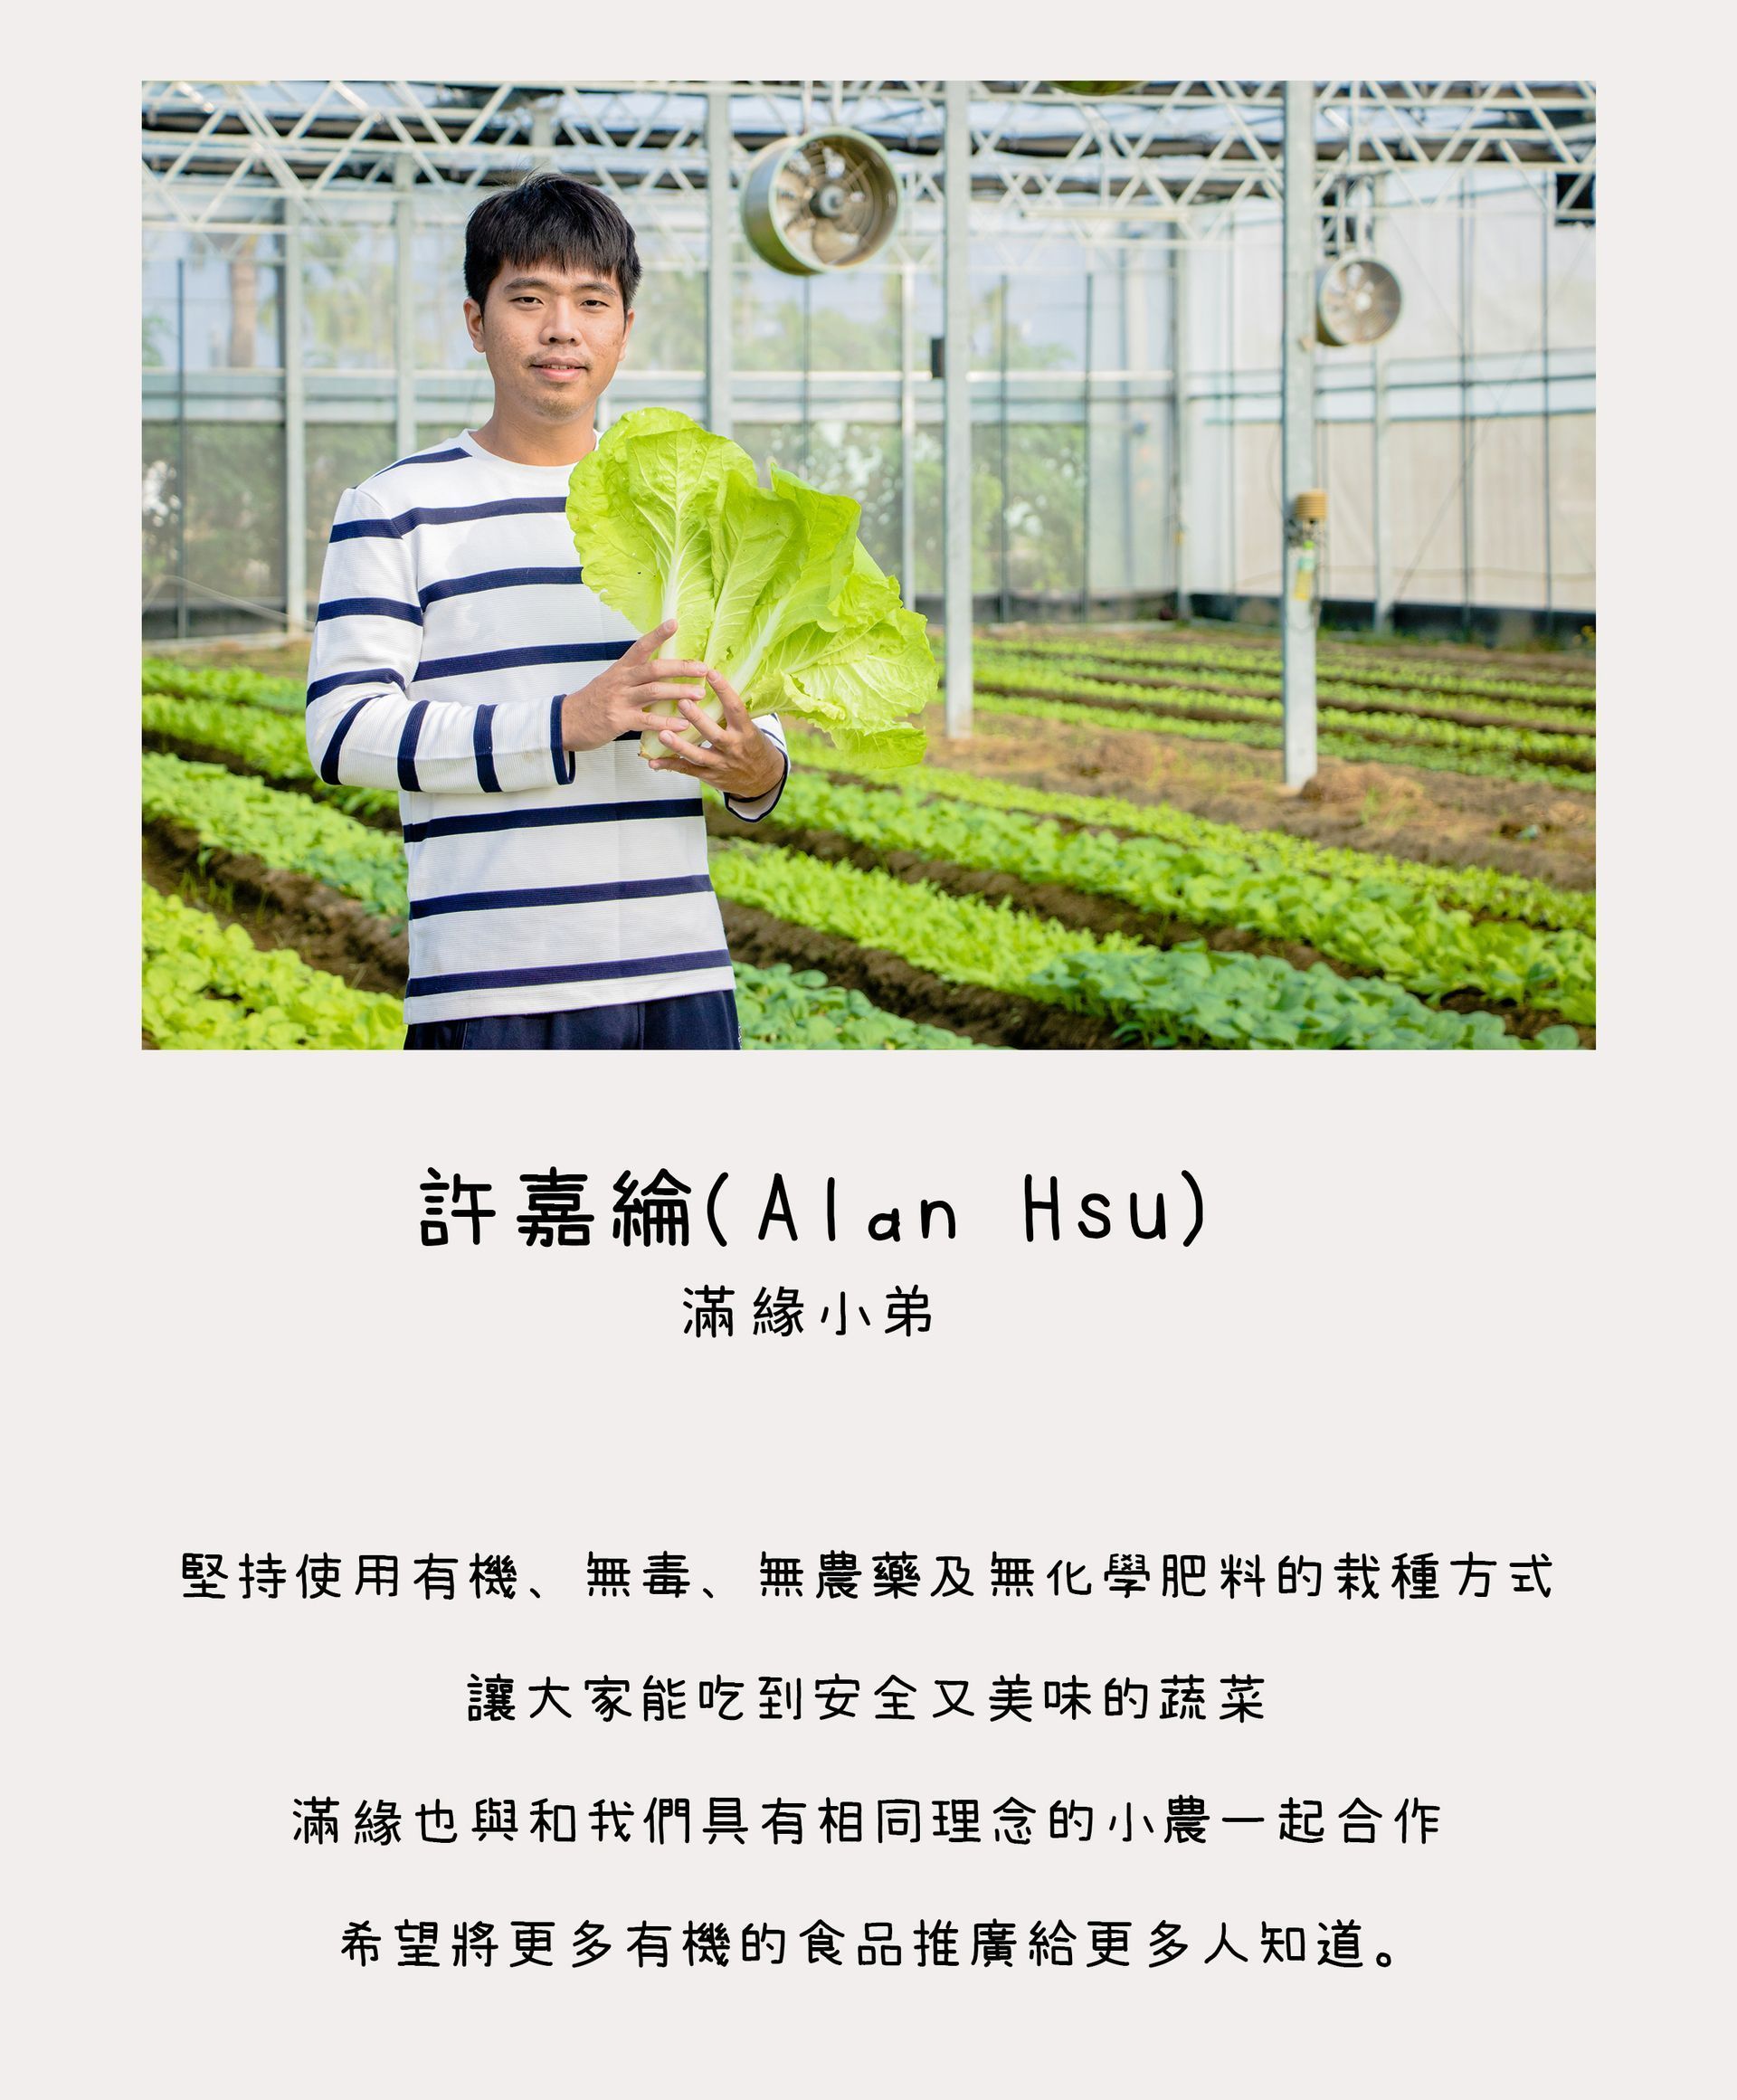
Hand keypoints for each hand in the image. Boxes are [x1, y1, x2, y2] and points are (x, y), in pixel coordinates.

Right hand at [560, 618, 713, 752]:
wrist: (567, 721)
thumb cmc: (593, 702)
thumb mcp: (610, 681)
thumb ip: (633, 675)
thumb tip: (662, 669)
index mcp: (620, 668)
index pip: (641, 646)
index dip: (658, 634)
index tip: (675, 623)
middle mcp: (621, 680)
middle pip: (653, 668)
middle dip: (680, 667)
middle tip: (703, 668)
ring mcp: (620, 700)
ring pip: (653, 692)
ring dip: (679, 692)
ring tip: (699, 693)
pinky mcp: (620, 720)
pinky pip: (647, 720)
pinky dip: (667, 722)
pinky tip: (684, 724)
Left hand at [646, 669, 786, 799]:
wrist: (764, 780)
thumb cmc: (754, 747)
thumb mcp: (752, 728)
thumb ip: (733, 713)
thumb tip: (713, 682)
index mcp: (746, 732)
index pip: (735, 709)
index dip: (724, 691)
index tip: (711, 673)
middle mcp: (734, 748)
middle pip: (714, 734)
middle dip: (697, 719)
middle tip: (681, 702)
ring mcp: (721, 764)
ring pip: (698, 755)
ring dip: (679, 745)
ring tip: (662, 733)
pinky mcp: (710, 776)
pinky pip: (688, 771)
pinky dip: (670, 766)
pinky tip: (654, 761)